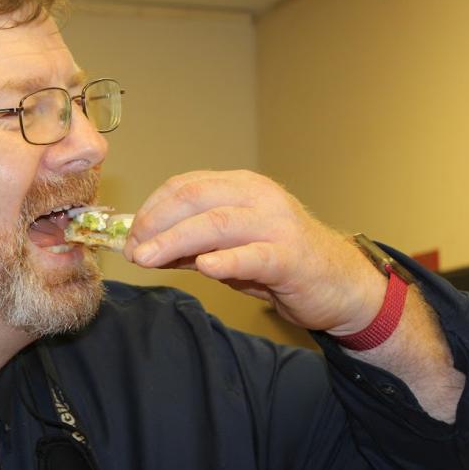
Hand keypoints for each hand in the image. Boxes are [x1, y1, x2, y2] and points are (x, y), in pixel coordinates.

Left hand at [123, 170, 385, 332]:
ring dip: (174, 241)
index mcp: (241, 186)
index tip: (129, 234)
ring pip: (215, 224)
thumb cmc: (281, 262)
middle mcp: (258, 197)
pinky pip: (252, 255)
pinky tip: (202, 267)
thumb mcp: (231, 246)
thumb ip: (193, 243)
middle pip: (195, 199)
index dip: (151, 209)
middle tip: (132, 249)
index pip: (185, 186)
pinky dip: (224, 260)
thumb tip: (144, 246)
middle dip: (155, 224)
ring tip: (148, 258)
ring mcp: (276, 224)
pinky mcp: (290, 257)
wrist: (340, 284)